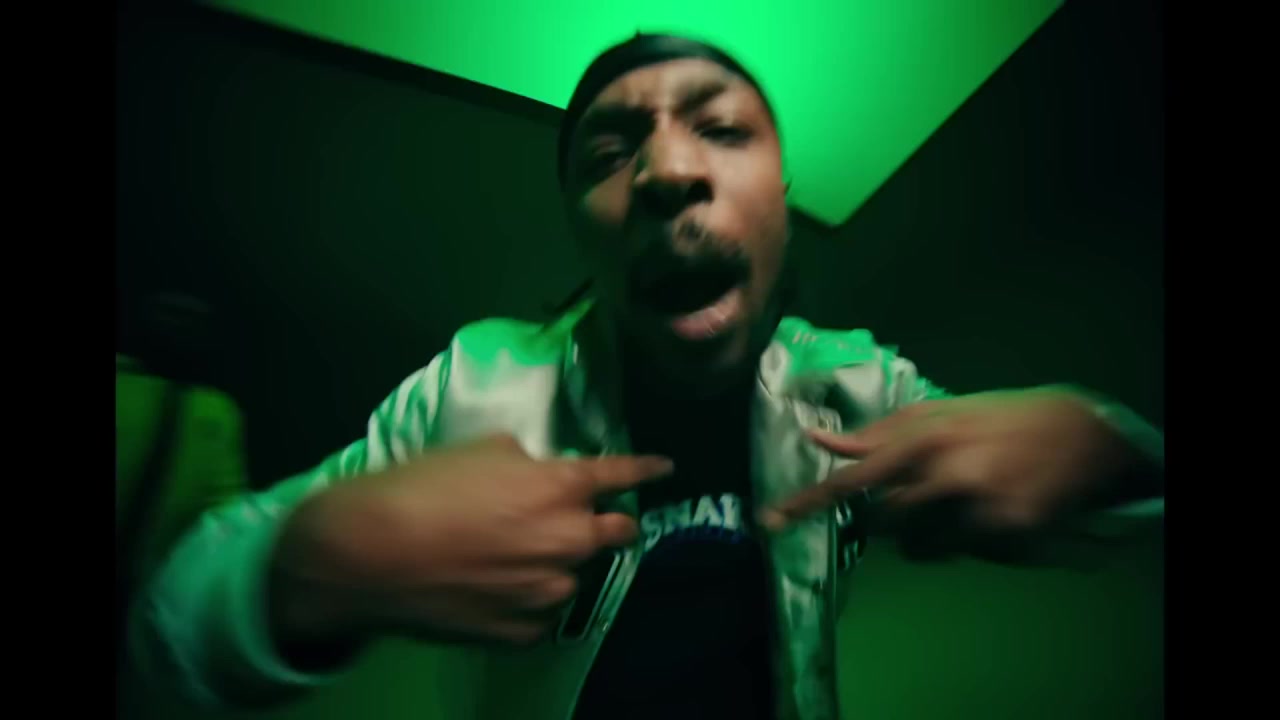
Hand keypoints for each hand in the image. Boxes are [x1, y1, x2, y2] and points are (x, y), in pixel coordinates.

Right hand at [269, 434, 672, 655]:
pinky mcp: (524, 631)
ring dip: (559, 562)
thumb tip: (539, 471)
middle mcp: (569, 541)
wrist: (368, 556)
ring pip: (574, 574)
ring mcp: (549, 593)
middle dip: (608, 520)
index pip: (621, 475)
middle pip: (616, 531)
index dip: (645, 469)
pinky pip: (541, 611)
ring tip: (510, 555)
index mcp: (562, 488)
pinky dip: (529, 598)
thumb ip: (526, 462)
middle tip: (580, 516)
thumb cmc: (420, 489)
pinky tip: (492, 587)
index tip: (663, 468)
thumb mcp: (479, 450)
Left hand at [760, 389, 1142, 561]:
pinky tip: (993, 510)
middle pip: (883, 525)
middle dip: (887, 521)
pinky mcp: (1008, 535)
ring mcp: (979, 509)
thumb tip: (818, 437)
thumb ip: (878, 432)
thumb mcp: (937, 413)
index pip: (854, 478)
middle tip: (916, 499)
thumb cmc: (996, 418)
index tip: (770, 522)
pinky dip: (969, 541)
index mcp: (924, 440)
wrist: (1079, 433)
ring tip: (960, 502)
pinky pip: (964, 555)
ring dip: (927, 536)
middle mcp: (947, 475)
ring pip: (920, 549)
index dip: (810, 501)